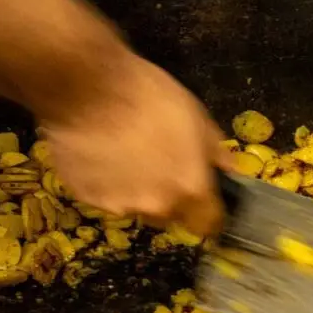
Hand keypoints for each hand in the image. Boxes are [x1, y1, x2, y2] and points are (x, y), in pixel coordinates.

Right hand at [38, 54, 225, 236]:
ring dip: (133, 189)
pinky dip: (103, 182)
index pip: (208, 224)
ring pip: (133, 206)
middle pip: (169, 215)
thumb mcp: (196, 114)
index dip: (206, 212)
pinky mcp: (85, 198)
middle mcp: (156, 206)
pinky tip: (98, 153)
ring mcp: (117, 205)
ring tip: (121, 154)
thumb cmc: (149, 96)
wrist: (88, 87)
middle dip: (167, 195)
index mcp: (190, 188)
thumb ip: (214, 150)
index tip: (201, 197)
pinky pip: (101, 196)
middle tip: (156, 162)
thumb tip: (228, 168)